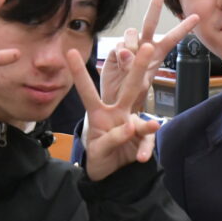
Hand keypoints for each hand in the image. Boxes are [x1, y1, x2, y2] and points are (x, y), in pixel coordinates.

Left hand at [68, 43, 162, 180]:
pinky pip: (147, 142)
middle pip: (129, 88)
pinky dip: (144, 149)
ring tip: (152, 128)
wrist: (114, 174)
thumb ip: (111, 138)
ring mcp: (132, 125)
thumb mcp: (98, 149)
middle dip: (138, 67)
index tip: (70, 51)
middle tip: (148, 46)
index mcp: (98, 113)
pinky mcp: (143, 139)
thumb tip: (131, 127)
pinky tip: (141, 157)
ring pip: (142, 118)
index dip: (78, 73)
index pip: (87, 91)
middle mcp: (117, 113)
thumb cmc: (100, 155)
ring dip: (147, 123)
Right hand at [100, 0, 199, 110]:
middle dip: (155, 5)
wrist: (116, 99)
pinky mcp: (114, 49)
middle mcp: (144, 45)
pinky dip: (119, 54)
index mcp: (157, 53)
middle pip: (150, 22)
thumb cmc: (133, 92)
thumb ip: (136, 69)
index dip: (183, 28)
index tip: (196, 17)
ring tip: (129, 64)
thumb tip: (126, 52)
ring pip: (131, 33)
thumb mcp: (140, 84)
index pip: (172, 38)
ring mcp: (129, 46)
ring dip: (132, 46)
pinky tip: (120, 65)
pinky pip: (118, 45)